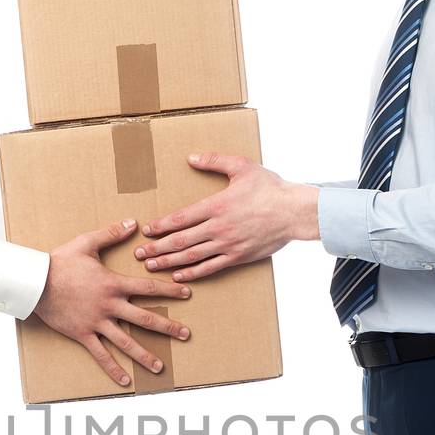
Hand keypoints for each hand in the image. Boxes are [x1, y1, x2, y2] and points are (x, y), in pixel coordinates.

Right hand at [34, 218, 192, 386]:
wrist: (36, 282)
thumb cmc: (60, 261)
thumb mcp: (86, 243)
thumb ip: (111, 233)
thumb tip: (132, 222)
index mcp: (113, 284)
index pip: (148, 287)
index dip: (169, 290)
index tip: (187, 294)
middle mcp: (110, 305)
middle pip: (144, 318)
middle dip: (167, 327)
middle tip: (185, 335)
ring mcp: (97, 322)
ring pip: (126, 342)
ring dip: (145, 355)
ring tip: (160, 367)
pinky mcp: (83, 334)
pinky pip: (101, 355)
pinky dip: (113, 369)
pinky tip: (126, 382)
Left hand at [134, 153, 319, 280]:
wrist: (294, 212)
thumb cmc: (270, 187)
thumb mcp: (241, 166)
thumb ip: (214, 160)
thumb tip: (190, 158)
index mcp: (216, 205)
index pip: (180, 218)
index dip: (161, 226)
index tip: (146, 231)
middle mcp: (218, 227)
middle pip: (180, 240)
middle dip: (157, 248)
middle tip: (139, 254)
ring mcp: (227, 244)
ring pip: (191, 256)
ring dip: (168, 262)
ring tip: (151, 266)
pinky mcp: (238, 257)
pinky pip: (210, 267)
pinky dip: (193, 273)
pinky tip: (178, 276)